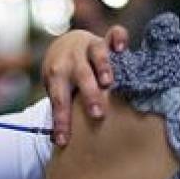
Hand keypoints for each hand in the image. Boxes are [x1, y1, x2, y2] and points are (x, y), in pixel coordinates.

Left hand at [41, 26, 128, 145]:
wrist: (66, 45)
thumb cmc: (65, 78)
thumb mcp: (59, 91)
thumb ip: (63, 111)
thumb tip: (59, 143)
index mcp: (57, 75)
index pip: (59, 99)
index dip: (61, 120)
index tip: (63, 140)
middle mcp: (73, 59)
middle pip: (80, 76)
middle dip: (89, 95)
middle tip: (97, 114)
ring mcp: (89, 47)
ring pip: (97, 53)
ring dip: (103, 67)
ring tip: (109, 83)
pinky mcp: (105, 38)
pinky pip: (114, 34)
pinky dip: (118, 38)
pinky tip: (122, 47)